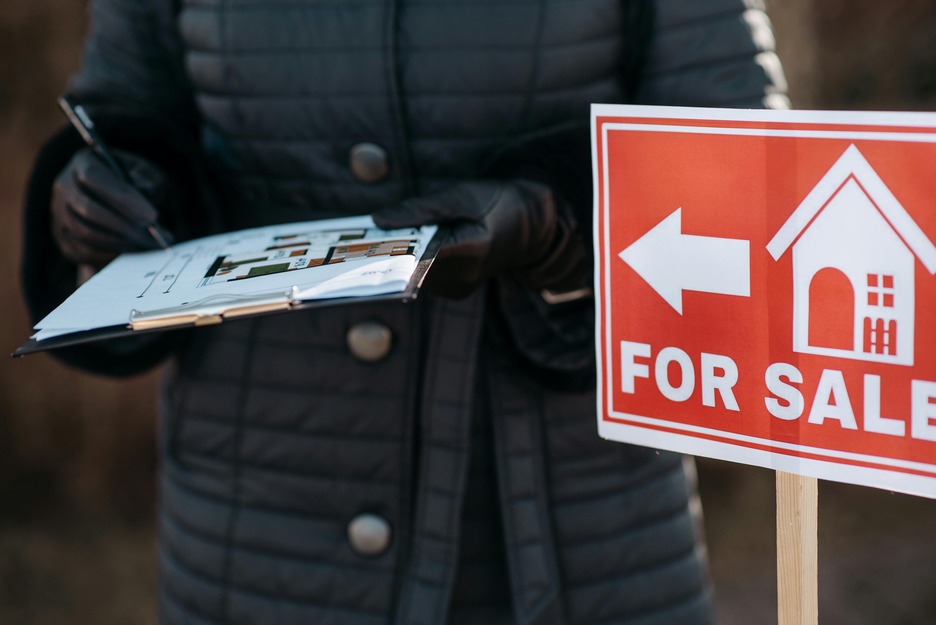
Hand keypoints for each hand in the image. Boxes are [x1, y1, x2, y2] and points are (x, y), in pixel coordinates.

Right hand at [51, 147, 175, 268]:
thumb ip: (148, 180)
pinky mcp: (62, 236)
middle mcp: (64, 185)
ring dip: (118, 242)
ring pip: (84, 232)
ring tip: (146, 246)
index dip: (122, 197)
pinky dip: (108, 255)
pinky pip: (81, 250)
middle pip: (87, 208)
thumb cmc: (137, 184)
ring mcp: (58, 211)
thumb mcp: (147, 174)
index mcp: (83, 161)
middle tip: (152, 238)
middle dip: (123, 226)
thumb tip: (147, 193)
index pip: (93, 177)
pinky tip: (131, 253)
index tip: (152, 216)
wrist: (122, 201)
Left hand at [372, 180, 586, 297]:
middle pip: (412, 266)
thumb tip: (378, 220)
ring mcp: (459, 287)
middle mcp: (464, 276)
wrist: (529, 227)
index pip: (420, 253)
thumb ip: (420, 208)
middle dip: (389, 249)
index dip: (389, 248)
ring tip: (381, 237)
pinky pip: (422, 277)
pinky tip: (404, 245)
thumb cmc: (497, 203)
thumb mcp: (461, 195)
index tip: (362, 242)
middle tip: (358, 237)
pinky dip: (411, 261)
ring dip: (399, 255)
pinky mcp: (454, 291)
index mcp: (471, 248)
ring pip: (414, 273)